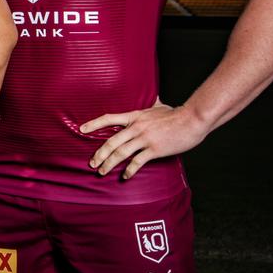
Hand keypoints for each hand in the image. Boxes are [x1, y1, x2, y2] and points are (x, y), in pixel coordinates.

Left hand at [80, 100, 209, 178]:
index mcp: (134, 116)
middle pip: (111, 141)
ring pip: (121, 153)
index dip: (94, 124)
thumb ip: (151, 104)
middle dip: (99, 154)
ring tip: (102, 172)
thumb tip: (153, 96)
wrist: (192, 119)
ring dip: (109, 164)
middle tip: (92, 163)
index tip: (81, 129)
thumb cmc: (177, 113)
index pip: (109, 118)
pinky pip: (138, 161)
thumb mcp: (159, 106)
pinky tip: (125, 176)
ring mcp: (145, 138)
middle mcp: (136, 127)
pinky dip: (130, 170)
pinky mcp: (155, 149)